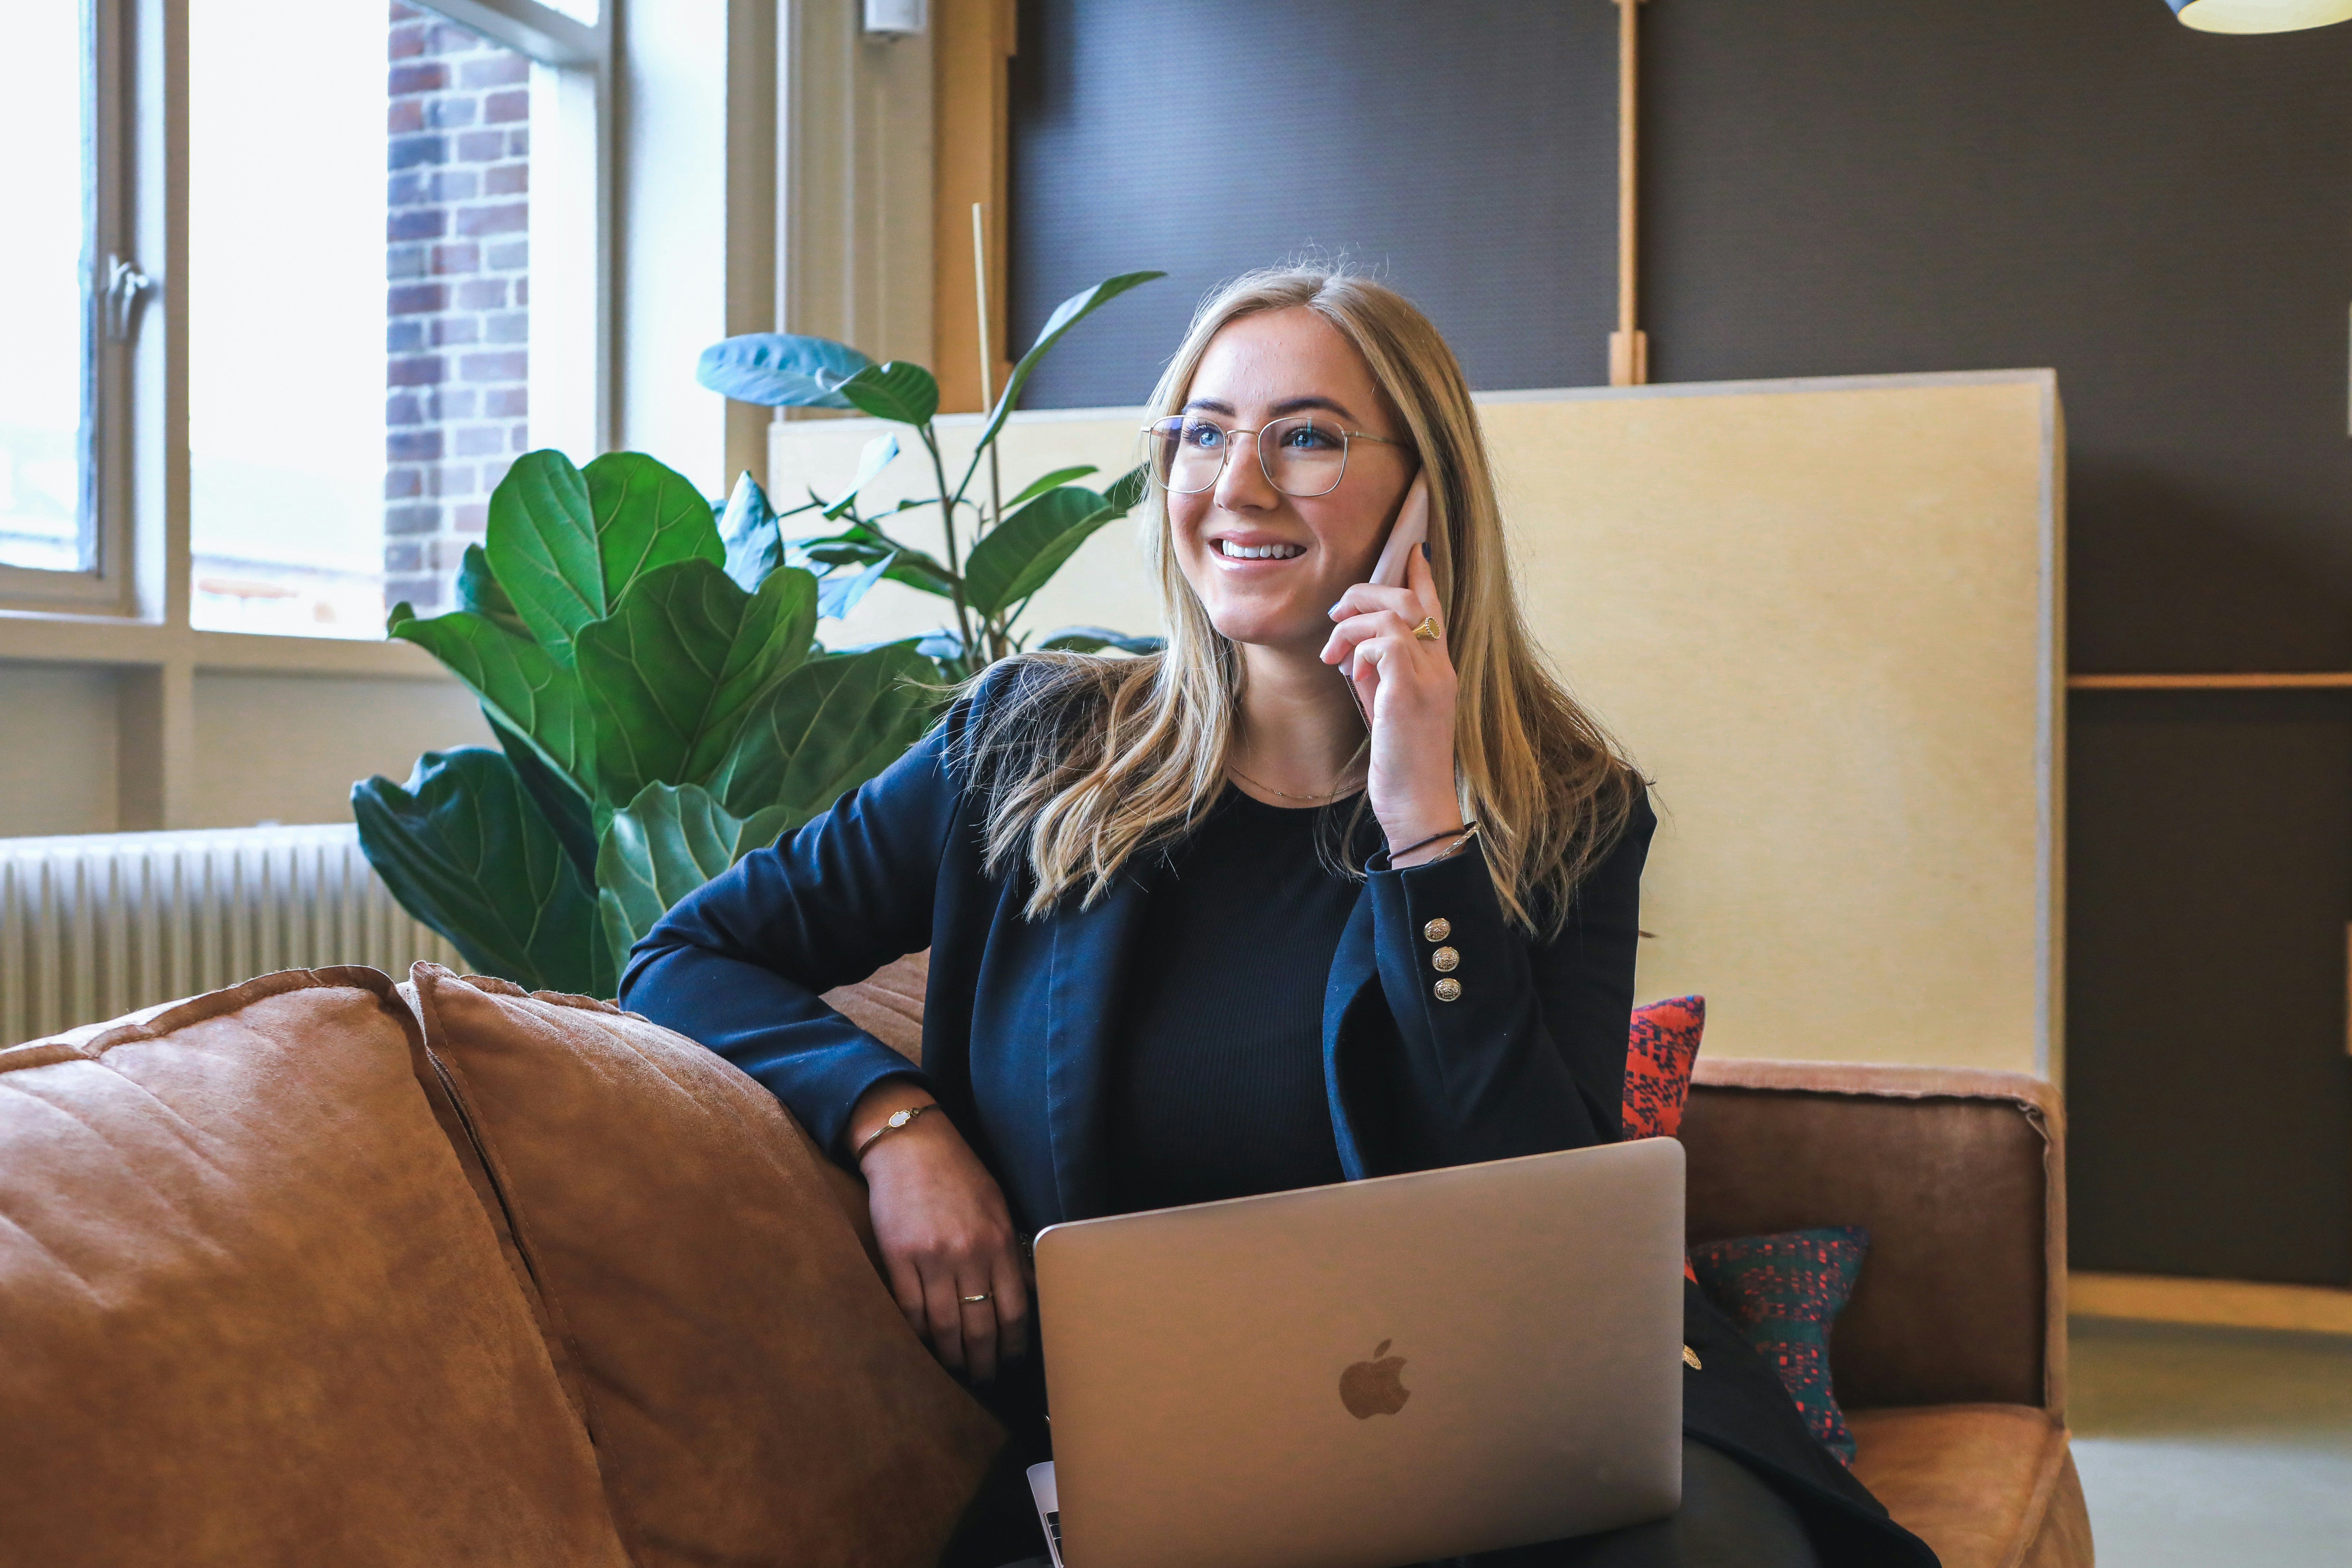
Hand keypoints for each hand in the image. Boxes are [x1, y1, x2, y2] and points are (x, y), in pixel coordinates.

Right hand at [848, 1084, 1029, 1380]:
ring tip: (955, 1371)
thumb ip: (1008, 1252)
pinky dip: (918, 1334)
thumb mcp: (997, 1207)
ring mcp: (932, 1258)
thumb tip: (1024, 1294)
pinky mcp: (899, 1257)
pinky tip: (924, 1345)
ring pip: (944, 1326)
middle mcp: (968, 1254)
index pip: (1013, 1310)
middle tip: (984, 1380)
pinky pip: (910, 1309)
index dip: (1014, 1345)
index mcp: (998, 1242)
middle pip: (980, 1327)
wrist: (911, 1144)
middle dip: (983, 1361)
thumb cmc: (958, 1174)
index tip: (1012, 1361)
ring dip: (951, 1357)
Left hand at [1320, 544, 1462, 858]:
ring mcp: (1429, 678)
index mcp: (1439, 669)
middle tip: (1336, 614)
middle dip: (1366, 593)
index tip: (1411, 550)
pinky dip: (1360, 648)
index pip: (1434, 608)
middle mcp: (1440, 667)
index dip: (1421, 576)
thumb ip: (1380, 676)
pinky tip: (1349, 671)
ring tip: (1333, 651)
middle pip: (1410, 599)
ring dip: (1353, 623)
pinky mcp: (1410, 693)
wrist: (1418, 805)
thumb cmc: (1401, 763)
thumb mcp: (1388, 709)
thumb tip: (1356, 651)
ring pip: (1394, 613)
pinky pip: (1385, 642)